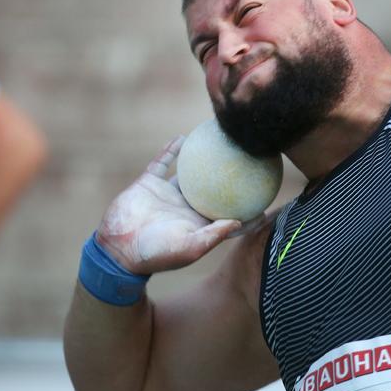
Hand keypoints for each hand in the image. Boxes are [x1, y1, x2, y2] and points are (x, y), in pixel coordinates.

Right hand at [98, 136, 261, 274]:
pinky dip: (171, 150)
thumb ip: (214, 235)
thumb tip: (240, 222)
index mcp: (200, 223)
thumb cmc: (157, 253)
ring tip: (219, 139)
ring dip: (203, 157)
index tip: (272, 198)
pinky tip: (184, 136)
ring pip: (191, 171)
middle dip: (232, 177)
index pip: (232, 214)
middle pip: (216, 188)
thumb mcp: (190, 248)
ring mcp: (168, 194)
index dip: (251, 209)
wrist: (118, 248)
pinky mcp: (150, 184)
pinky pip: (162, 162)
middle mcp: (187, 206)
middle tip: (252, 159)